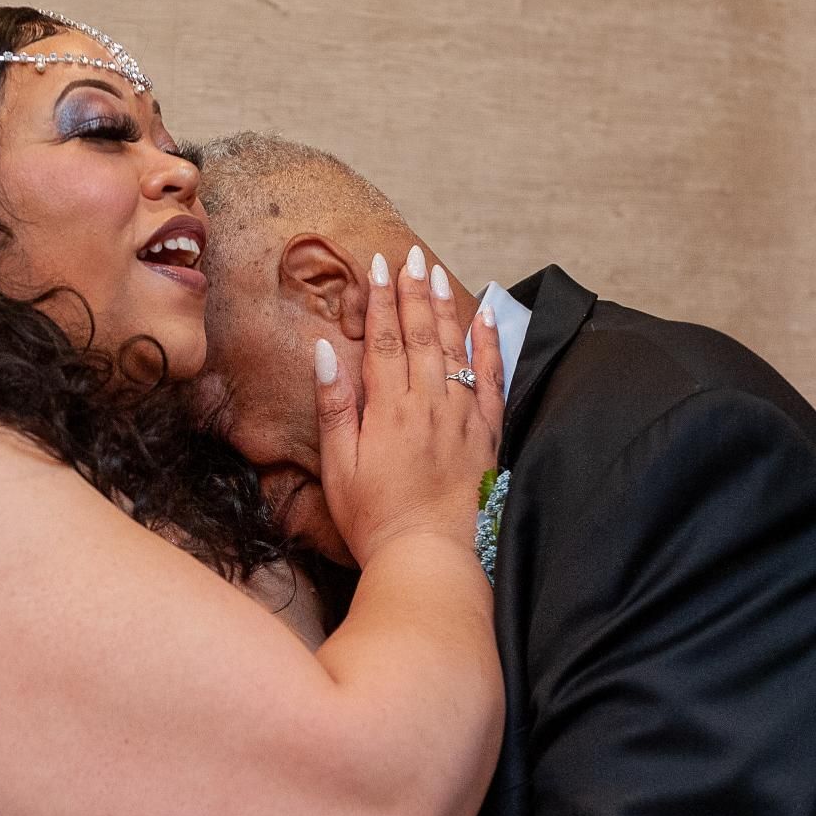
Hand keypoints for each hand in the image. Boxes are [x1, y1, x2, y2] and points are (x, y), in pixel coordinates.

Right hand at [315, 245, 504, 564]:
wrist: (431, 559)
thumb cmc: (376, 521)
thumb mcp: (339, 468)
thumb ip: (335, 407)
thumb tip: (324, 352)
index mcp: (389, 409)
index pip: (384, 339)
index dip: (381, 299)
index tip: (378, 266)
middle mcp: (429, 404)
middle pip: (421, 334)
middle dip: (413, 291)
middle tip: (409, 255)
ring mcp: (463, 417)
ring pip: (455, 347)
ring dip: (446, 306)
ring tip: (437, 272)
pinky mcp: (486, 435)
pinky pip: (491, 379)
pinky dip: (489, 344)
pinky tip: (486, 317)